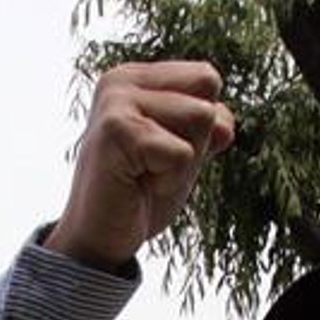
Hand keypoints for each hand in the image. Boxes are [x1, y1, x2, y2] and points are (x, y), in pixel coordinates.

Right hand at [44, 61, 232, 272]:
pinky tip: (137, 187)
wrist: (96, 241)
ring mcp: (115, 103)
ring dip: (183, 161)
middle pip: (207, 89)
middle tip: (154, 165)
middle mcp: (120, 81)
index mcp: (134, 77)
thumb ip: (207, 120)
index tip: (160, 151)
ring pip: (201, 117)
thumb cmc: (136, 195)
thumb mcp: (182, 148)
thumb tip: (223, 126)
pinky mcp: (116, 131)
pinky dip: (169, 181)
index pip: (205, 78)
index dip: (199, 124)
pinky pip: (183, 152)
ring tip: (146, 175)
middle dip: (195, 136)